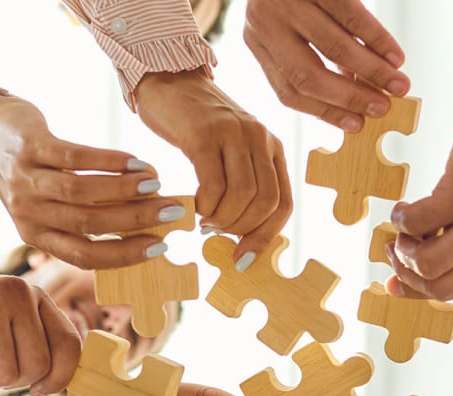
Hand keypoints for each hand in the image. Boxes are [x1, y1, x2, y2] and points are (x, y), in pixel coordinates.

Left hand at [0, 89, 181, 268]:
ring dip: (126, 190)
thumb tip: (142, 227)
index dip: (125, 255)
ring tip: (156, 184)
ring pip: (83, 194)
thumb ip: (86, 219)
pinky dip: (110, 161)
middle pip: (90, 224)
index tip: (160, 246)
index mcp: (38, 236)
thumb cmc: (31, 174)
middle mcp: (30, 213)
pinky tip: (135, 161)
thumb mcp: (49, 207)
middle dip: (136, 220)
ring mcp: (27, 180)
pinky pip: (75, 157)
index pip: (85, 256)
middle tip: (171, 212)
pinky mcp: (30, 147)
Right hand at [0, 272, 79, 394]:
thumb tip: (55, 388)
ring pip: (3, 375)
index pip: (69, 345)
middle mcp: (16, 292)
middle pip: (35, 368)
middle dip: (9, 380)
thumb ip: (36, 349)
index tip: (40, 390)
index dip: (59, 378)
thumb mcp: (7, 327)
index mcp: (35, 296)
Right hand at [135, 70, 291, 266]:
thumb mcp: (231, 155)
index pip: (284, 203)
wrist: (168, 80)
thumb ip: (244, 187)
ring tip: (205, 220)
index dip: (266, 237)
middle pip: (266, 202)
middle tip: (217, 232)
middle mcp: (260, 138)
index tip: (243, 258)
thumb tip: (244, 240)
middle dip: (242, 229)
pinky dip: (205, 205)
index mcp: (272, 147)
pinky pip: (213, 183)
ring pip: (243, 195)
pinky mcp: (204, 133)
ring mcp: (234, 133)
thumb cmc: (198, 128)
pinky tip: (195, 206)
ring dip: (222, 219)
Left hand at [244, 0, 408, 131]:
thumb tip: (353, 96)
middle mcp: (265, 23)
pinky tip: (393, 54)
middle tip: (382, 108)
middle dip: (349, 97)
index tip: (356, 125)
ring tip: (397, 84)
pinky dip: (376, 38)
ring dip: (371, 70)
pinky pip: (351, 15)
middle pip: (307, 76)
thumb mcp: (290, 26)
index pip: (288, 91)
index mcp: (258, 41)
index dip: (326, 112)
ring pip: (333, 47)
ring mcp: (287, 1)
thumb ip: (313, 59)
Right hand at [385, 39, 452, 300]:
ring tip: (402, 224)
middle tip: (394, 248)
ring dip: (403, 248)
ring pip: (426, 265)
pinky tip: (405, 203)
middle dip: (407, 273)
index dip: (421, 289)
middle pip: (441, 289)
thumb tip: (425, 262)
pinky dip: (401, 217)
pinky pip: (416, 224)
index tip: (395, 280)